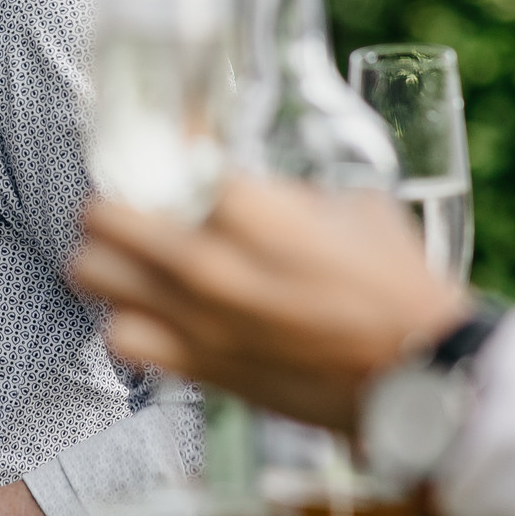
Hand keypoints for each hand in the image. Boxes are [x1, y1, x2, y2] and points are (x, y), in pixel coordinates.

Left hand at [70, 174, 464, 430]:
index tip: (177, 142)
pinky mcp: (201, 368)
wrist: (421, 374)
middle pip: (102, 216)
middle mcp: (207, 262)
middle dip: (114, 204)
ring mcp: (197, 320)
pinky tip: (152, 314)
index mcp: (249, 209)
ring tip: (132, 259)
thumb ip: (290, 190)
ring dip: (108, 262)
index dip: (169, 141)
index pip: (166, 153)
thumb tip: (259, 178)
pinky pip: (121, 340)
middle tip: (134, 205)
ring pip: (93, 276)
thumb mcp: (351, 204)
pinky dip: (128, 323)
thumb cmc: (397, 284)